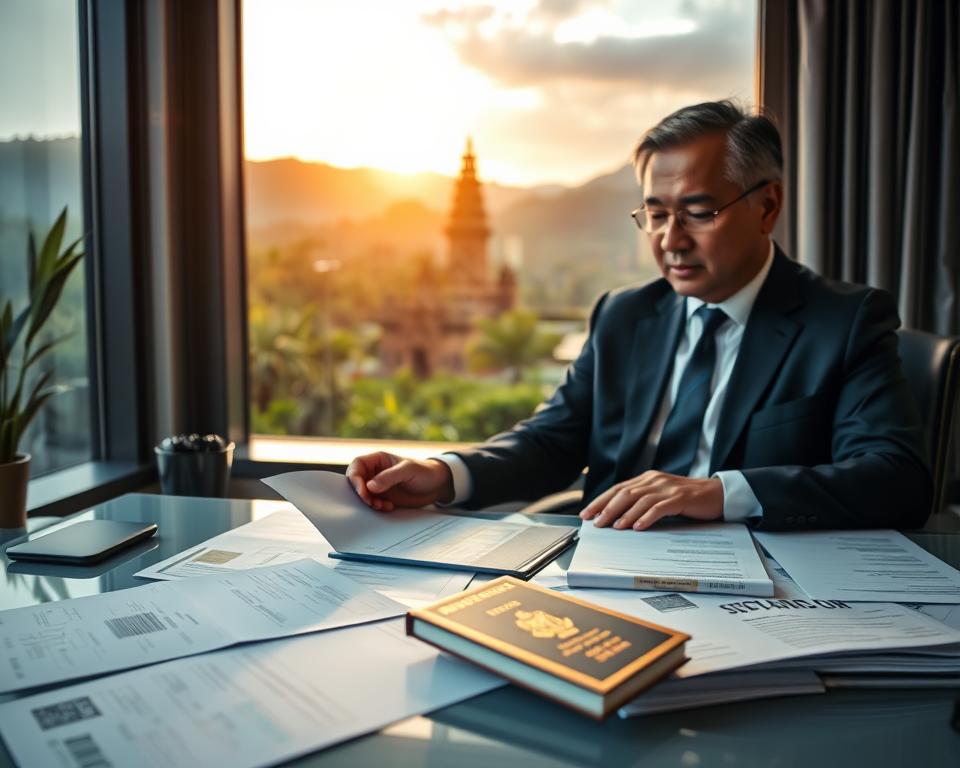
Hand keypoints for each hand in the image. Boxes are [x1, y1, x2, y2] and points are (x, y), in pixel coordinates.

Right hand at [345, 452, 454, 511]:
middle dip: (360, 493)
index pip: (357, 465)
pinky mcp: (384, 498)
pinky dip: (377, 507)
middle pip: (356, 481)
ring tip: (382, 506)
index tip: (363, 491)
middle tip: (371, 502)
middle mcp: (375, 472)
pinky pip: (372, 503)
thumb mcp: (408, 471)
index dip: (355, 477)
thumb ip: (389, 477)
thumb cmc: (424, 472)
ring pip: (363, 494)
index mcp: (378, 460)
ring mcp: (379, 486)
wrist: (437, 486)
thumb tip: (369, 486)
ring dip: (369, 502)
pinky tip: (389, 507)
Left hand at [579, 472, 722, 530]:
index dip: (601, 501)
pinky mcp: (681, 498)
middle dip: (607, 508)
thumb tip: (617, 517)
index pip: (618, 488)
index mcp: (647, 478)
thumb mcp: (661, 496)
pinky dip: (647, 517)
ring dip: (625, 514)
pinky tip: (638, 527)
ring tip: (614, 527)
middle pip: (625, 493)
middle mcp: (655, 480)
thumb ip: (642, 501)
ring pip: (640, 500)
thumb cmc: (687, 499)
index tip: (587, 513)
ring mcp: (668, 488)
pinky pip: (660, 508)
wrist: (717, 494)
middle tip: (596, 522)